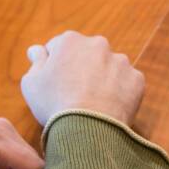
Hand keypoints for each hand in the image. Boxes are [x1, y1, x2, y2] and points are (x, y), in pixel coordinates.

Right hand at [20, 31, 144, 125]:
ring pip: (110, 67)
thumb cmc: (54, 104)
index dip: (55, 65)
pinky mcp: (137, 79)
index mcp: (70, 40)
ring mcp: (121, 61)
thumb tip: (37, 50)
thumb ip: (36, 62)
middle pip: (87, 54)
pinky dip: (120, 92)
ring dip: (103, 78)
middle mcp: (98, 44)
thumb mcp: (31, 83)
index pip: (59, 47)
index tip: (56, 82)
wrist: (89, 128)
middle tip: (76, 93)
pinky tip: (110, 107)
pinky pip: (126, 83)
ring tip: (95, 102)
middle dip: (82, 68)